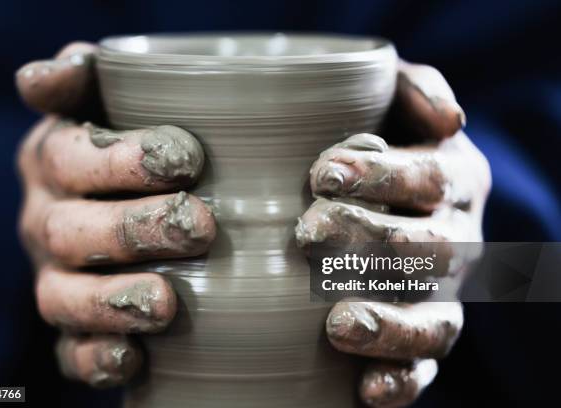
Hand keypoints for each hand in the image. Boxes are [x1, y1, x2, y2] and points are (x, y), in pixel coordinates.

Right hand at [16, 43, 215, 386]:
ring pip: (65, 298)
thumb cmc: (132, 147)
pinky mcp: (75, 328)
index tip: (187, 160)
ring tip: (167, 304)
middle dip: (134, 230)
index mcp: (54, 162)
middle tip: (199, 227)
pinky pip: (71, 353)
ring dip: (113, 301)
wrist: (131, 202)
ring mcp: (56, 279)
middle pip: (72, 231)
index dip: (122, 161)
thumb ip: (83, 79)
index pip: (71, 158)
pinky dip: (98, 359)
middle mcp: (46, 222)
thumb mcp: (107, 102)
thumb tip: (49, 73)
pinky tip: (133, 359)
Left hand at [296, 60, 490, 406]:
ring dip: (390, 324)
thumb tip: (450, 117)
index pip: (428, 178)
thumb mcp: (395, 102)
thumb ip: (416, 89)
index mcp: (454, 180)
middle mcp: (460, 240)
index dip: (382, 176)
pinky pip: (425, 368)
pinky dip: (401, 379)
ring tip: (338, 324)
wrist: (386, 197)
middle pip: (428, 249)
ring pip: (435, 318)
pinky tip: (366, 389)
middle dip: (368, 241)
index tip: (322, 173)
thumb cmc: (379, 143)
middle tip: (307, 232)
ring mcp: (445, 294)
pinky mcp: (425, 338)